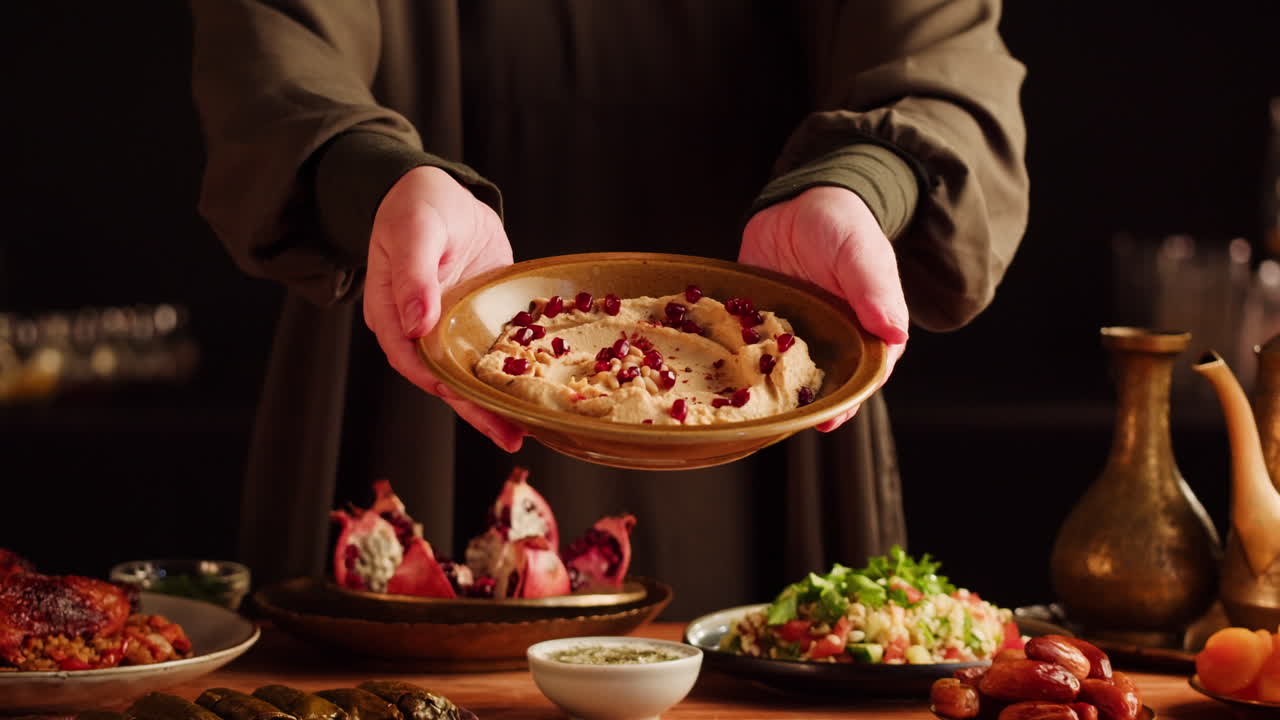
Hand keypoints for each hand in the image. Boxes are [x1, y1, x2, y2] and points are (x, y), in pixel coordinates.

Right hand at [364, 166, 524, 451]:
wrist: (444, 193)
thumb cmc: (417, 207)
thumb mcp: (414, 231)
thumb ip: (413, 275)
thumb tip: (417, 324)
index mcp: (391, 313)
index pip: (409, 357)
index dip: (435, 380)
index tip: (461, 397)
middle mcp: (420, 331)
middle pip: (444, 379)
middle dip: (474, 410)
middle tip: (508, 435)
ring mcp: (451, 330)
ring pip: (471, 375)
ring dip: (495, 404)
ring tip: (525, 432)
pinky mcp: (479, 324)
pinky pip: (495, 354)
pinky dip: (513, 375)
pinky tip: (536, 394)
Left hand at [739, 186, 908, 430]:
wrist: (798, 201)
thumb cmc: (842, 225)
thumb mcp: (860, 252)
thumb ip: (874, 291)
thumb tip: (894, 334)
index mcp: (866, 329)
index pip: (864, 375)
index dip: (849, 399)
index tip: (831, 418)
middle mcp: (831, 338)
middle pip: (823, 383)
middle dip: (807, 405)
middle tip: (789, 424)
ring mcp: (793, 333)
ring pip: (783, 372)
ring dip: (770, 390)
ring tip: (755, 412)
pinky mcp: (760, 323)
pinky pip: (749, 348)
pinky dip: (738, 362)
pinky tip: (724, 377)